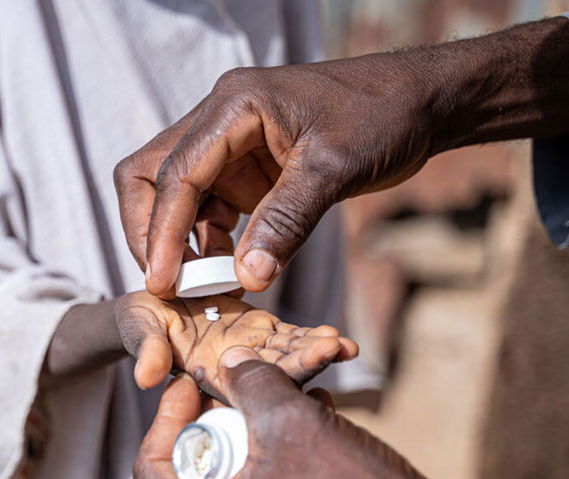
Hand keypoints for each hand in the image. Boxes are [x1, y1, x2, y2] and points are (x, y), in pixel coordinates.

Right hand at [115, 56, 432, 297]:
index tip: (162, 282)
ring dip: (178, 241)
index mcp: (233, 106)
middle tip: (164, 282)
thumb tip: (248, 278)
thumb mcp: (335, 168)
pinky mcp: (246, 169)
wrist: (419, 100)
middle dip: (149, 230)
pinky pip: (210, 208)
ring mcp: (230, 145)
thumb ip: (287, 221)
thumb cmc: (382, 115)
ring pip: (175, 195)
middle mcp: (220, 121)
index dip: (162, 231)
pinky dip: (208, 242)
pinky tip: (223, 275)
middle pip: (151, 175)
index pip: (177, 173)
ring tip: (195, 289)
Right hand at [115, 292, 356, 396]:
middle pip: (276, 373)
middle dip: (306, 364)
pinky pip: (288, 336)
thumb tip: (147, 378)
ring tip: (346, 346)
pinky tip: (335, 337)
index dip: (272, 381)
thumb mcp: (139, 331)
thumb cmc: (140, 322)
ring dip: (316, 352)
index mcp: (210, 377)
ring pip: (289, 355)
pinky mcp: (260, 330)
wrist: (150, 305)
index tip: (300, 373)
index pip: (245, 387)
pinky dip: (309, 337)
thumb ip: (147, 351)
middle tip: (335, 350)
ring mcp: (251, 350)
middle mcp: (236, 370)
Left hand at [134, 348, 568, 478]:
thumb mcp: (291, 422)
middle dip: (220, 419)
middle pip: (193, 472)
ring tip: (288, 395)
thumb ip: (248, 383)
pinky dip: (283, 455)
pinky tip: (316, 418)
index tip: (191, 383)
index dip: (166, 417)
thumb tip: (227, 360)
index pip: (151, 470)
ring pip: (237, 478)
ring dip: (258, 431)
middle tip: (240, 387)